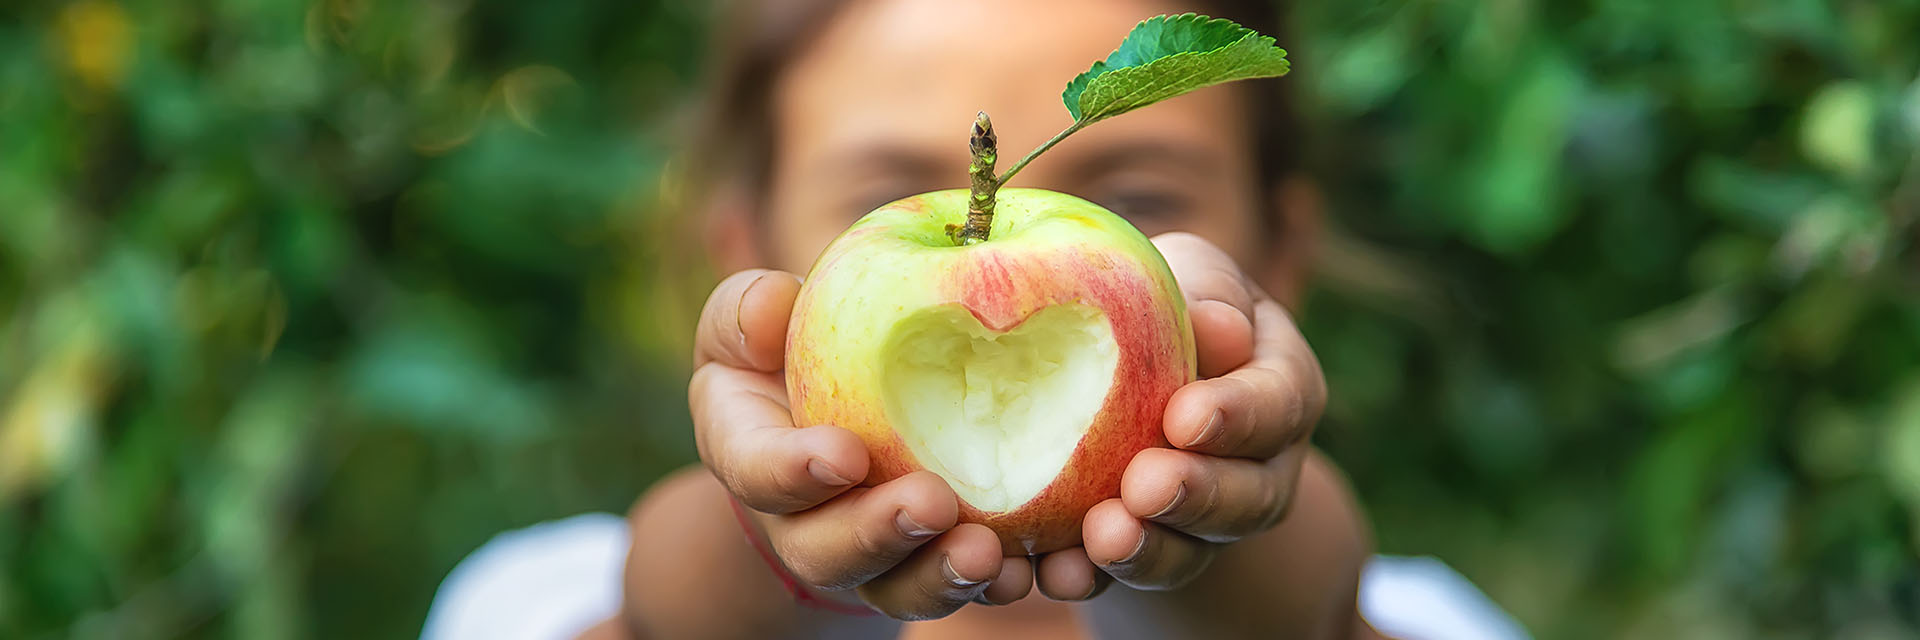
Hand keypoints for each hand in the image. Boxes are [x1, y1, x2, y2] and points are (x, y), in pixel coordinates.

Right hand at [689, 270, 1034, 620]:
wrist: (836, 412)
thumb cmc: (785, 354)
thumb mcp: (753, 319)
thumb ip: (748, 311)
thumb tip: (774, 303)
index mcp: (752, 456)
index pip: (756, 472)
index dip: (794, 471)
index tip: (846, 454)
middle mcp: (803, 523)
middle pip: (826, 552)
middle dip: (879, 534)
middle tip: (933, 504)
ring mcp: (870, 554)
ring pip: (896, 587)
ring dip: (940, 576)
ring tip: (989, 553)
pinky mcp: (929, 562)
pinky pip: (959, 585)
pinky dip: (999, 583)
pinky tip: (1030, 569)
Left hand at [1027, 232, 1328, 598]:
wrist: (1114, 359)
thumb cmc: (1160, 298)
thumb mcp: (1185, 274)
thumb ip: (1204, 294)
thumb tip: (1219, 329)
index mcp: (1281, 384)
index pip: (1278, 403)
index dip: (1237, 415)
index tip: (1185, 418)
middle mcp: (1262, 464)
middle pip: (1249, 496)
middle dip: (1198, 494)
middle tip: (1145, 487)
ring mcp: (1209, 519)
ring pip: (1195, 549)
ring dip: (1151, 548)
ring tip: (1104, 537)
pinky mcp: (1151, 550)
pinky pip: (1129, 574)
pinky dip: (1093, 576)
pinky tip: (1057, 571)